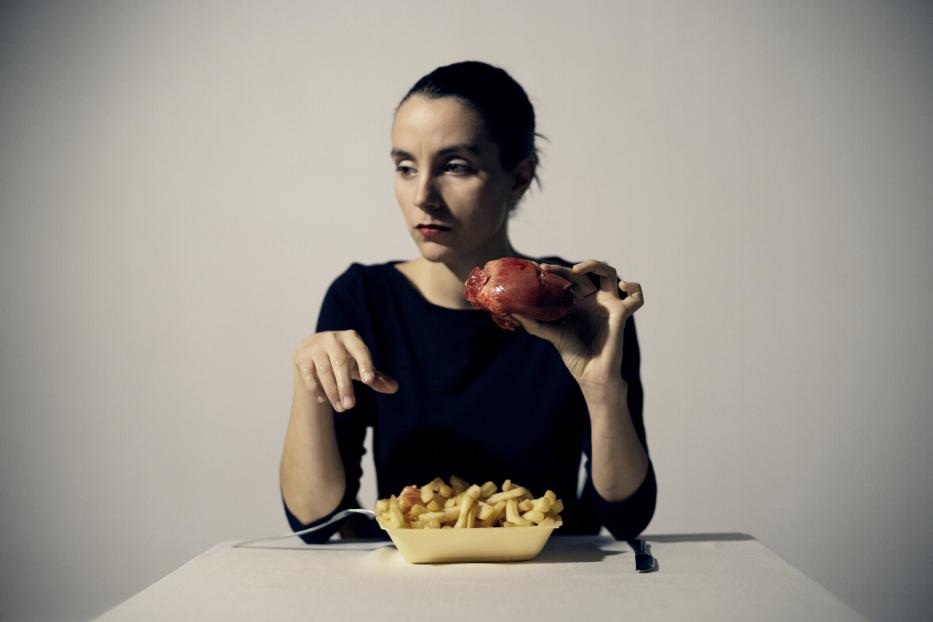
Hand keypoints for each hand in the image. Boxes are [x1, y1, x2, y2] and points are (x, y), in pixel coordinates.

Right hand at [293, 330, 398, 411]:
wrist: (313, 350)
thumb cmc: (343, 359)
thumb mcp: (359, 366)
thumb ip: (375, 377)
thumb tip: (394, 388)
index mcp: (351, 338)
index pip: (361, 351)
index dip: (366, 365)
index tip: (369, 381)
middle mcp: (333, 339)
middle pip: (340, 364)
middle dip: (345, 387)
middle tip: (350, 406)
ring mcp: (316, 346)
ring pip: (324, 371)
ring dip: (332, 392)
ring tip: (340, 408)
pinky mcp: (302, 356)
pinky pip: (309, 374)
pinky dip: (315, 388)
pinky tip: (321, 399)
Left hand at [512, 259, 643, 391]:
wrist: (590, 375)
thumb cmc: (574, 356)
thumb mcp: (551, 334)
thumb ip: (534, 323)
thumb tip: (509, 312)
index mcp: (579, 302)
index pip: (570, 278)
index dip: (557, 270)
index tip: (539, 268)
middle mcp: (595, 300)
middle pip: (588, 271)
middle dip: (570, 267)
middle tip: (551, 269)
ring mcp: (609, 305)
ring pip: (611, 273)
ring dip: (596, 265)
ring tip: (578, 270)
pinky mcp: (621, 314)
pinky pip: (637, 298)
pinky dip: (635, 288)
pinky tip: (623, 287)